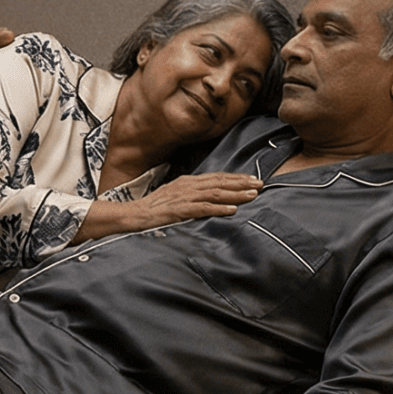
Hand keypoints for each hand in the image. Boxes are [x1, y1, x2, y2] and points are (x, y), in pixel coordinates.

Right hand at [77, 172, 260, 239]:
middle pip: (219, 182)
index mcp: (186, 182)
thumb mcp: (173, 198)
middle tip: (260, 184)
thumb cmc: (152, 209)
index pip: (215, 178)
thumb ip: (190, 196)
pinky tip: (232, 209)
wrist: (132, 215)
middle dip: (241, 183)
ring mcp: (183, 197)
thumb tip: (207, 198)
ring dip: (235, 194)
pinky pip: (202, 208)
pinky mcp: (179, 210)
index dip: (235, 178)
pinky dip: (218, 208)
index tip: (252, 179)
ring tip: (253, 195)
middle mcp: (187, 186)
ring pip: (215, 193)